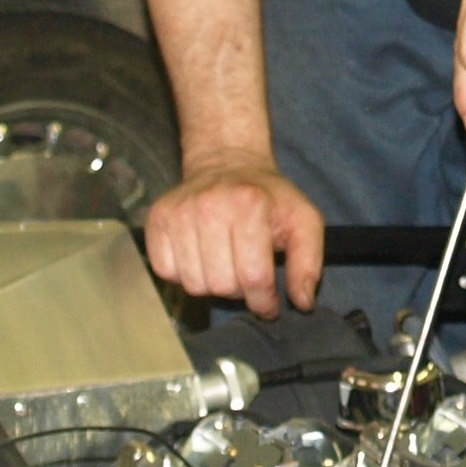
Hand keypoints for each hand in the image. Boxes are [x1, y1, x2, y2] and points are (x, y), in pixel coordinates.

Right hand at [144, 158, 325, 317]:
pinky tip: (200, 259)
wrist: (227, 163)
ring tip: (224, 267)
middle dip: (239, 292)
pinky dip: (184, 275)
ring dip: (212, 286)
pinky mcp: (157, 219)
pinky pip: (165, 271)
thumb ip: (308, 262)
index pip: (254, 277)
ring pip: (193, 284)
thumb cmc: (267, 198)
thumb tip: (302, 302)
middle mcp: (209, 206)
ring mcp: (178, 212)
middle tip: (245, 276)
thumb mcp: (303, 221)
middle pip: (222, 285)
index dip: (264, 300)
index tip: (268, 303)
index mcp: (250, 204)